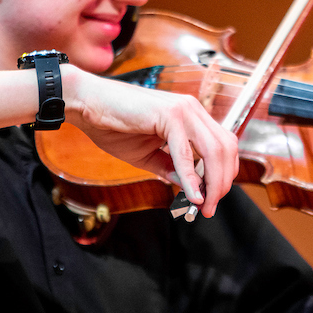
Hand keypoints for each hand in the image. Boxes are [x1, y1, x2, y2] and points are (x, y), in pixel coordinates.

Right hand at [67, 71, 238, 217]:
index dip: (223, 175)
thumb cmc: (113, 126)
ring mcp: (183, 109)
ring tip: (202, 204)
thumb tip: (192, 189)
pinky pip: (186, 152)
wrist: (86, 104)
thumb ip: (171, 169)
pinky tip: (191, 194)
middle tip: (209, 207)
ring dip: (212, 182)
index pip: (223, 146)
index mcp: (191, 116)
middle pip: (226, 148)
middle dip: (222, 182)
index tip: (212, 199)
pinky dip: (191, 177)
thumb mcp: (148, 155)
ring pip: (214, 150)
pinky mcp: (168, 114)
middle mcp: (192, 109)